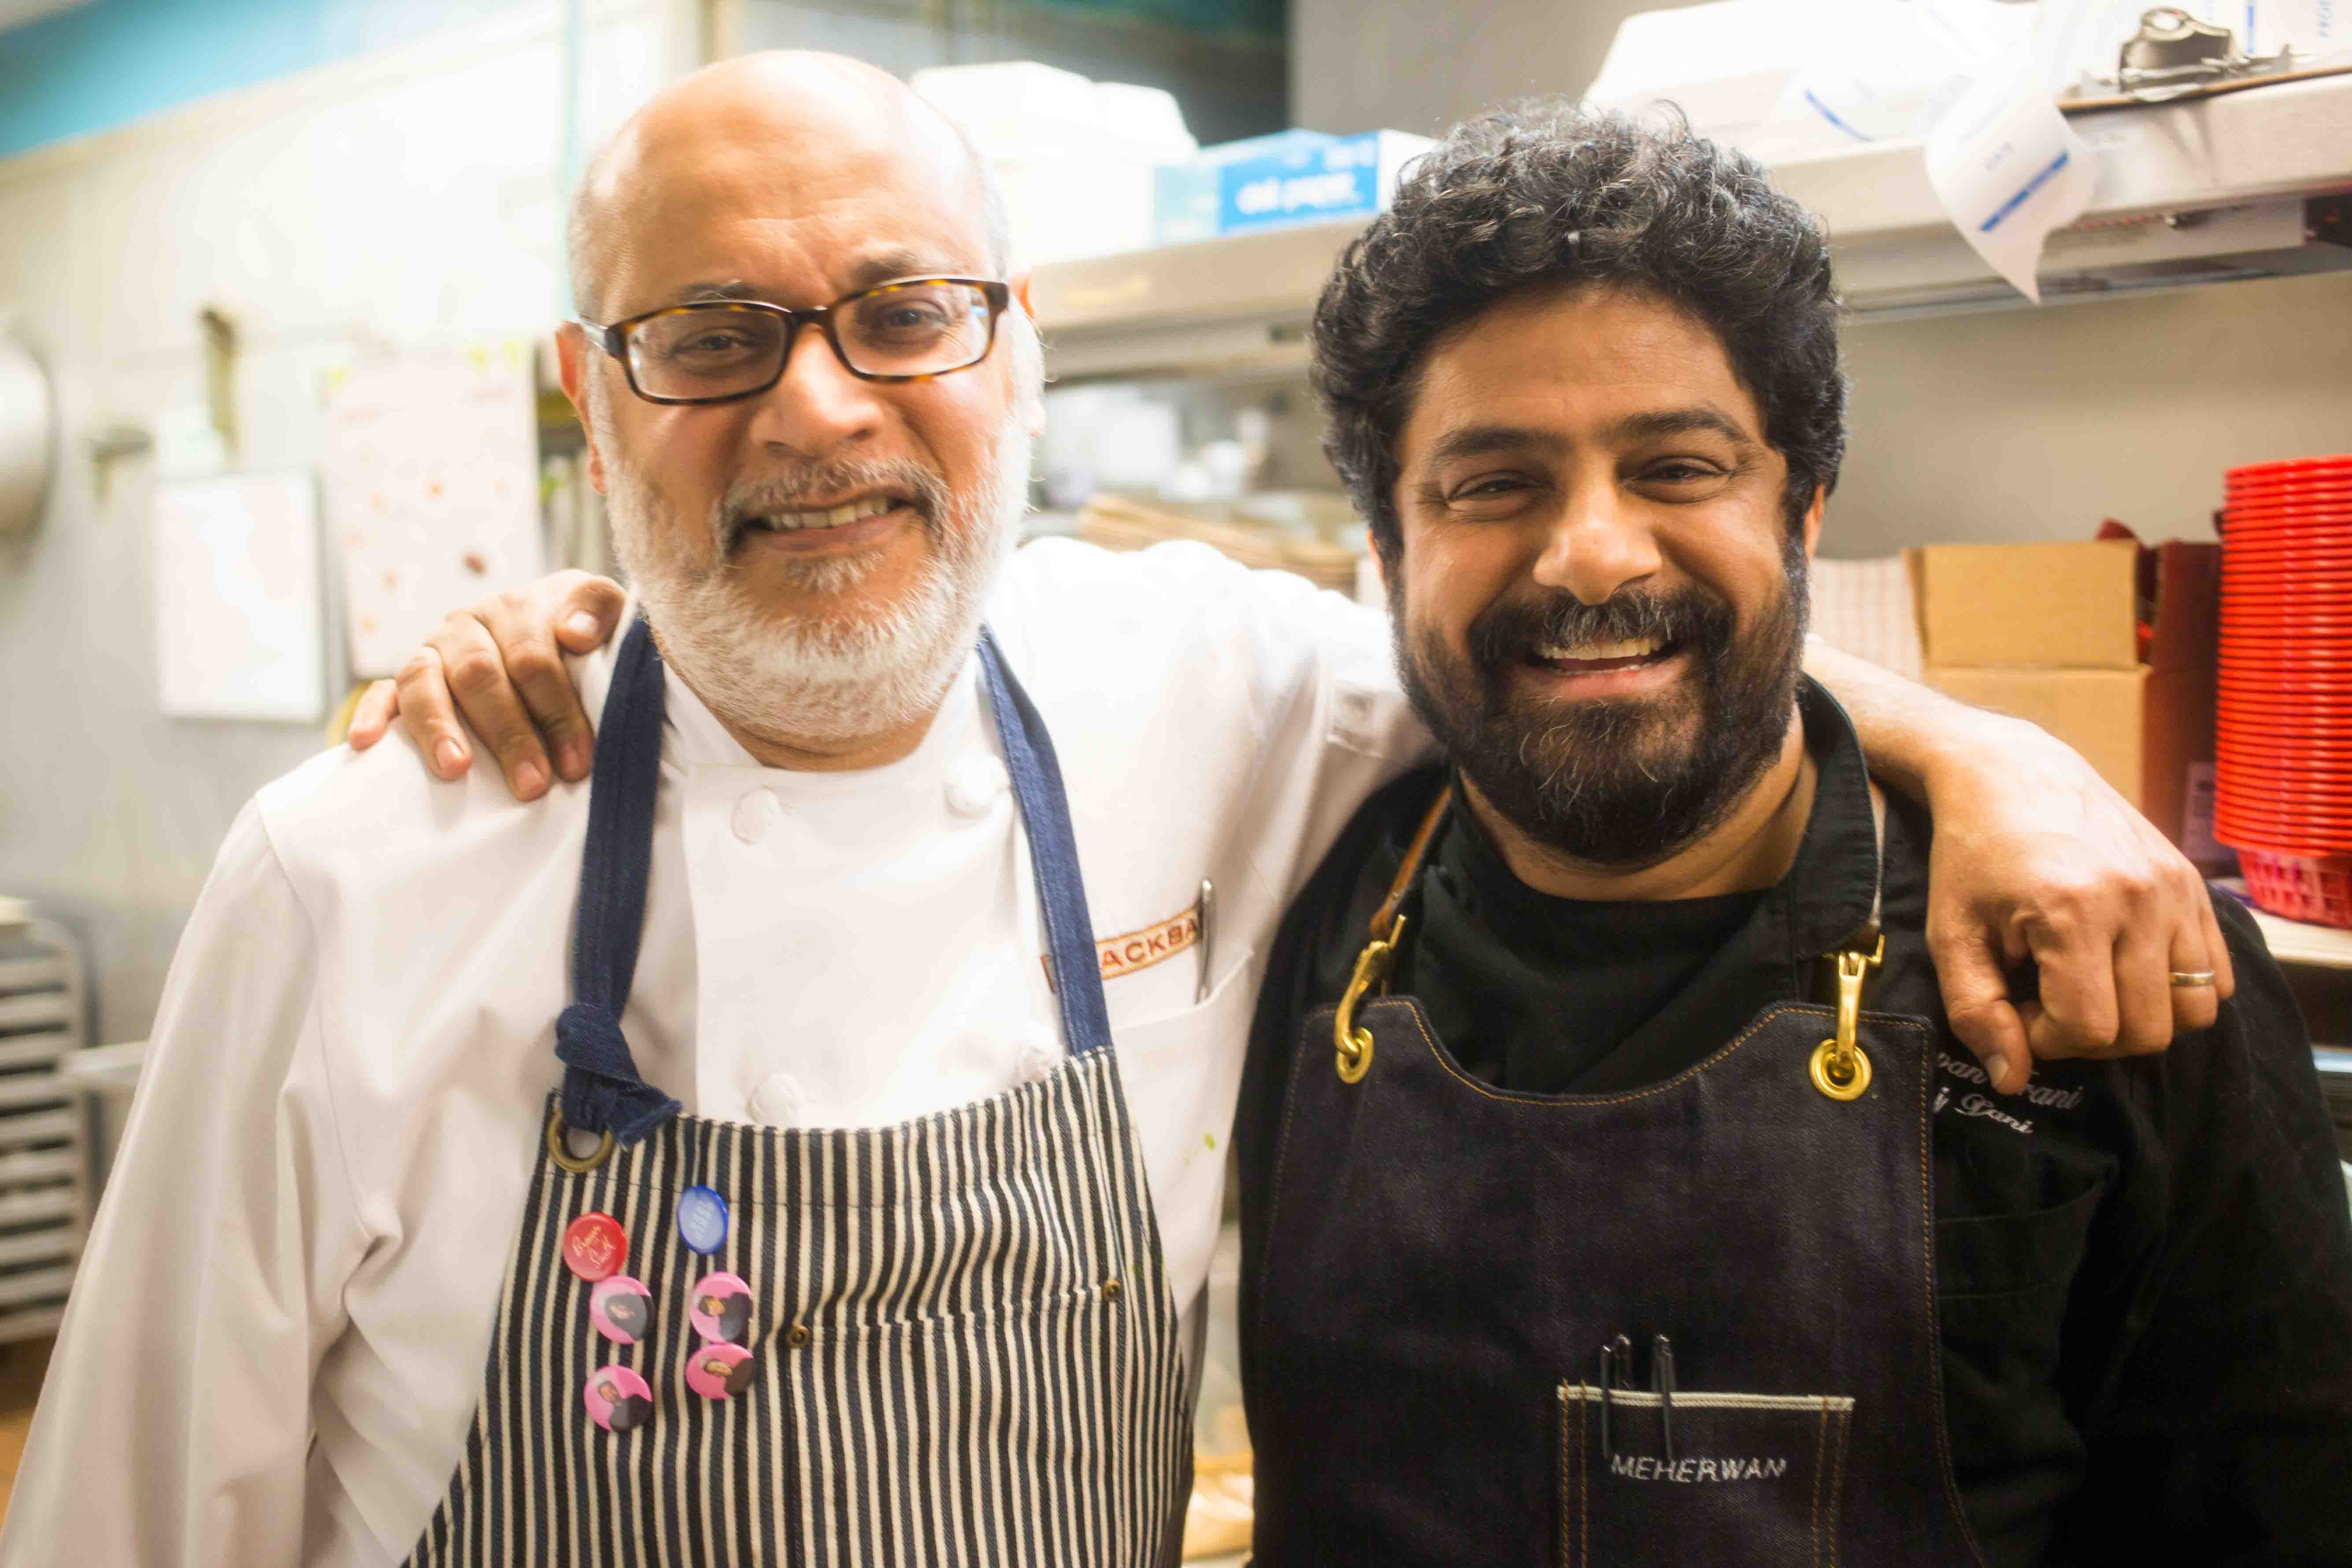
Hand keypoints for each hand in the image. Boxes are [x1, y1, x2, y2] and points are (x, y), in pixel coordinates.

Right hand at [345, 572, 626, 798]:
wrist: (557, 626)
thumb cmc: (587, 635)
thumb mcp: (609, 611)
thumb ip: (598, 610)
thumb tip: (575, 634)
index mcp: (518, 608)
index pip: (532, 657)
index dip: (556, 711)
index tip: (576, 761)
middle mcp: (470, 623)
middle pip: (480, 674)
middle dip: (508, 733)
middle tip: (532, 784)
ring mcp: (435, 649)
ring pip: (424, 680)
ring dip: (438, 727)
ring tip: (456, 770)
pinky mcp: (406, 677)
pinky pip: (381, 692)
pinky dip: (370, 714)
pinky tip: (364, 743)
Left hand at [1922, 711, 2233, 1095]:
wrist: (2010, 773)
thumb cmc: (1972, 856)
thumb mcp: (1951, 935)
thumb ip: (1976, 1012)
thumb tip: (2011, 1081)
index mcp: (2074, 911)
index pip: (2091, 1030)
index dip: (2048, 1038)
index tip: (2018, 1006)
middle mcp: (2139, 900)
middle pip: (2149, 1030)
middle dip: (2095, 1037)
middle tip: (2050, 1000)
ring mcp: (2176, 890)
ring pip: (2194, 1010)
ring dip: (2141, 1018)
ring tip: (2090, 986)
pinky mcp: (2193, 884)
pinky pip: (2216, 972)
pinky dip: (2177, 989)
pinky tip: (2124, 967)